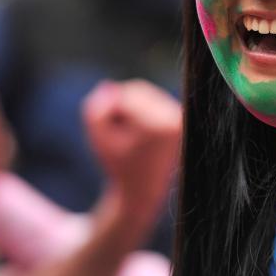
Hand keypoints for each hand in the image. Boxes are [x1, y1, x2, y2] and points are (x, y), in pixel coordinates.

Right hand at [82, 80, 181, 224]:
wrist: (143, 188)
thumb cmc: (118, 165)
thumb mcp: (98, 139)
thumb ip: (95, 111)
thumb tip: (109, 87)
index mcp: (158, 126)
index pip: (125, 97)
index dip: (108, 111)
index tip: (108, 132)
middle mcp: (175, 118)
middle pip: (138, 90)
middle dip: (120, 105)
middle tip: (117, 132)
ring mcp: (180, 117)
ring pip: (145, 92)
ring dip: (129, 106)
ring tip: (127, 133)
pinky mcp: (180, 118)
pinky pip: (153, 99)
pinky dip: (139, 109)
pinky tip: (138, 131)